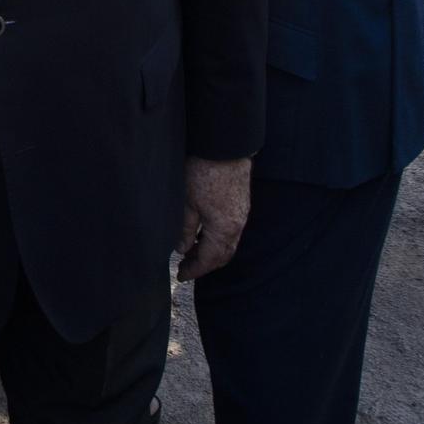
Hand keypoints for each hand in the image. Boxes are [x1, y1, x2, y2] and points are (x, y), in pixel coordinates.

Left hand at [177, 157, 252, 280]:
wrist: (225, 148)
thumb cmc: (203, 172)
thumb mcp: (186, 203)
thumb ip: (186, 229)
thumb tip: (182, 249)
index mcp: (224, 229)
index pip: (209, 259)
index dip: (195, 270)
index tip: (181, 276)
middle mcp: (237, 225)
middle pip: (223, 256)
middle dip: (204, 265)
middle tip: (186, 268)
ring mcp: (242, 215)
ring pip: (228, 244)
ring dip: (211, 252)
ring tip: (191, 252)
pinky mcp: (241, 205)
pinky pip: (231, 232)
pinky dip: (218, 240)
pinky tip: (203, 235)